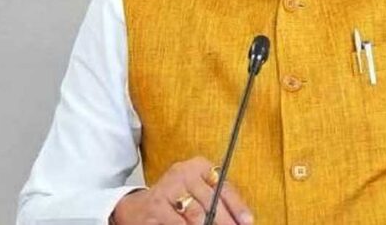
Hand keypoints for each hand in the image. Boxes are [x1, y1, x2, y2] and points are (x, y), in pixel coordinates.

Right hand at [111, 156, 253, 224]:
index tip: (248, 221)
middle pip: (212, 200)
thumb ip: (216, 201)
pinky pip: (178, 222)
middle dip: (225, 221)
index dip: (238, 206)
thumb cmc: (176, 200)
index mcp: (200, 166)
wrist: (138, 207)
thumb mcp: (197, 192)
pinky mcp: (156, 204)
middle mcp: (185, 172)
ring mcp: (169, 187)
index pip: (224, 187)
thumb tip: (240, 219)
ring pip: (196, 213)